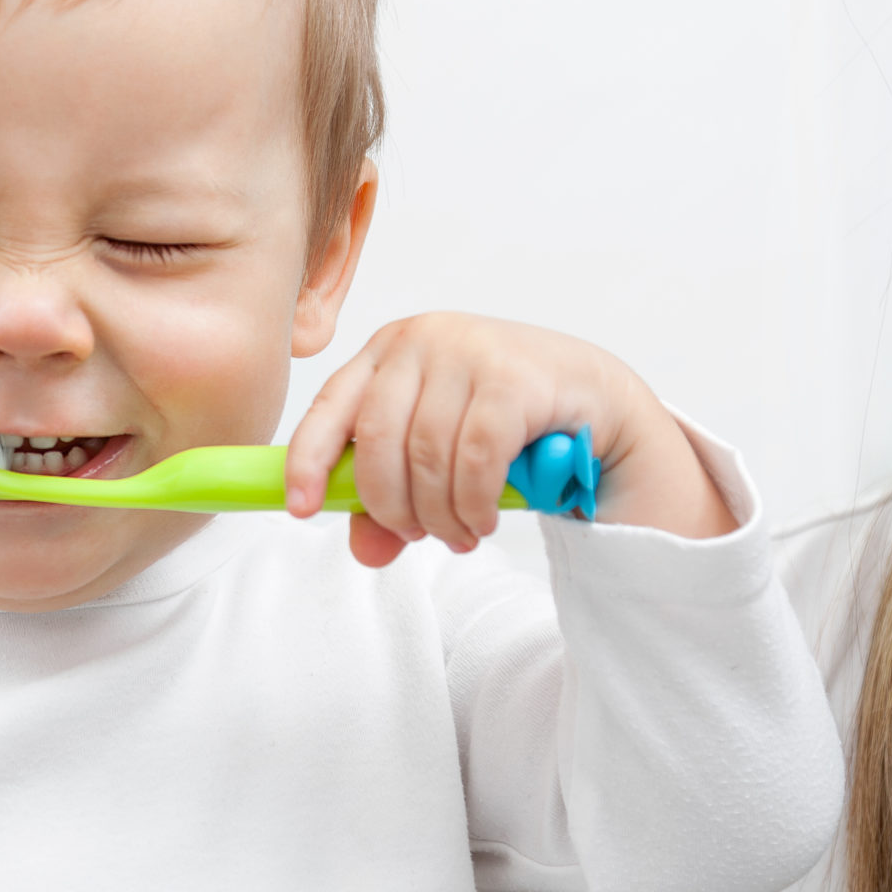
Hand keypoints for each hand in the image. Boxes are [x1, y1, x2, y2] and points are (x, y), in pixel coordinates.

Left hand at [283, 312, 735, 565]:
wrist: (591, 398)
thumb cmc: (502, 422)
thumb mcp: (436, 458)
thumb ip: (394, 503)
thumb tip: (365, 551)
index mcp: (387, 351)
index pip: (330, 406)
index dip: (307, 460)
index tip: (300, 508)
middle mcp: (422, 340)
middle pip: (376, 442)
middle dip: (392, 507)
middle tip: (418, 536)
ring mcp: (468, 352)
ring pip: (426, 458)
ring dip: (439, 515)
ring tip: (460, 533)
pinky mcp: (512, 378)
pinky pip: (473, 460)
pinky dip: (473, 503)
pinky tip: (483, 519)